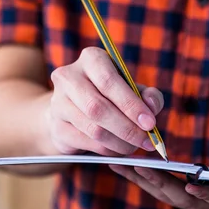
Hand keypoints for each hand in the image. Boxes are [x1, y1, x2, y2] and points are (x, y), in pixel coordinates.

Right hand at [46, 47, 163, 155]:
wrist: (75, 110)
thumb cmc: (112, 96)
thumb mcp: (134, 90)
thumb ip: (148, 96)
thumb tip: (152, 106)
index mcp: (91, 58)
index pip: (109, 81)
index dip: (131, 104)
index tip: (150, 123)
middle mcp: (69, 76)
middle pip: (98, 107)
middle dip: (127, 128)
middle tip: (147, 142)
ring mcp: (58, 102)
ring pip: (93, 129)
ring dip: (120, 142)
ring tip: (135, 146)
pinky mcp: (56, 127)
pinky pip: (86, 142)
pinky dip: (108, 150)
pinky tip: (119, 150)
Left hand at [109, 166, 208, 208]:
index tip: (193, 186)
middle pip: (182, 198)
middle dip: (159, 183)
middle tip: (135, 166)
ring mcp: (202, 205)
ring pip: (166, 194)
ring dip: (141, 179)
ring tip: (116, 160)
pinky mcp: (194, 198)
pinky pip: (165, 189)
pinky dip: (144, 178)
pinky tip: (125, 163)